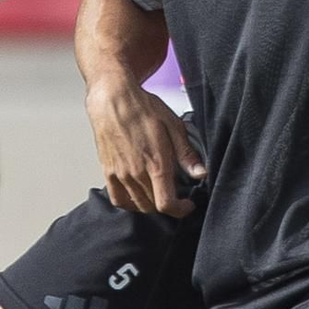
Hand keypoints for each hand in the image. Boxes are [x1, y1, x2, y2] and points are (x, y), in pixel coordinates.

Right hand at [85, 75, 203, 217]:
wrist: (112, 99)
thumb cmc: (142, 108)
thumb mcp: (173, 126)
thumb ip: (187, 154)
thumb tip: (200, 173)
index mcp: (155, 163)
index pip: (167, 204)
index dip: (180, 210)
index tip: (187, 205)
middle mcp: (136, 173)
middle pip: (153, 206)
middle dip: (168, 204)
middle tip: (175, 193)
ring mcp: (120, 174)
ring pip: (137, 205)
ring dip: (151, 204)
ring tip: (158, 191)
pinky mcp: (107, 171)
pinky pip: (118, 199)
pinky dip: (130, 203)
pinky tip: (137, 196)